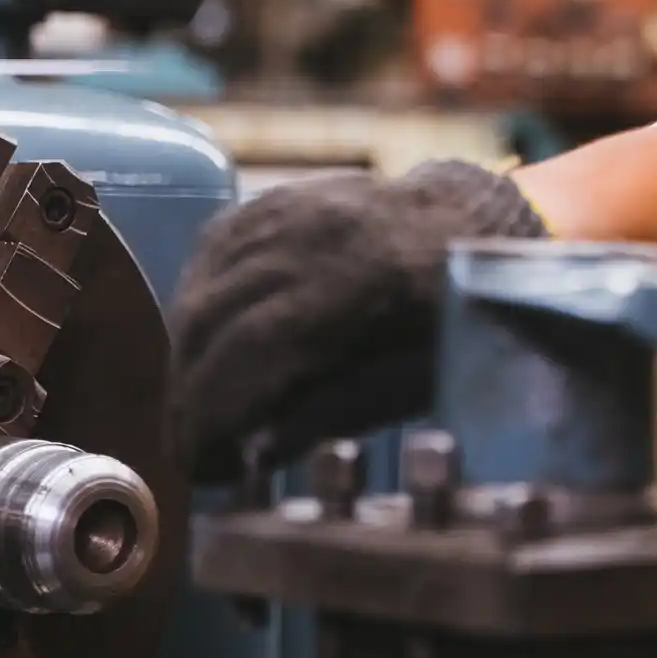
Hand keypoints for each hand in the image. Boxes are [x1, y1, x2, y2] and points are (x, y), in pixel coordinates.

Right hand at [170, 160, 546, 482]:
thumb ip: (336, 410)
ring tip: (190, 402)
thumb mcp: (416, 376)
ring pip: (204, 281)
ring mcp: (295, 206)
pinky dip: (198, 297)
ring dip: (183, 348)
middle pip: (213, 313)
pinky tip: (202, 338)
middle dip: (186, 389)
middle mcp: (317, 233)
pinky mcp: (281, 196)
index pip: (250, 346)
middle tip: (185, 443)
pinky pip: (215, 248)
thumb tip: (252, 454)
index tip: (196, 461)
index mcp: (362, 280)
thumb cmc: (455, 312)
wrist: (473, 221)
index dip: (208, 410)